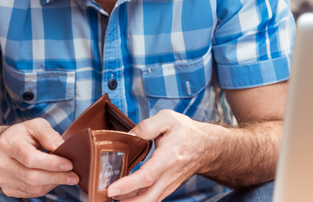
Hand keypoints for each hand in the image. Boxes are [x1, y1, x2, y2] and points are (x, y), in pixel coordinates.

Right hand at [0, 118, 78, 197]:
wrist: (5, 145)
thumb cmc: (23, 134)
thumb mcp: (36, 125)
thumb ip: (49, 134)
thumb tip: (62, 147)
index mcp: (7, 144)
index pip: (31, 158)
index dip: (52, 163)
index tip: (69, 164)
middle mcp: (0, 162)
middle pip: (32, 177)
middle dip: (56, 177)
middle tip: (74, 176)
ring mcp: (2, 178)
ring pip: (32, 188)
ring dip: (53, 184)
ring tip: (66, 177)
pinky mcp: (7, 189)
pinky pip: (30, 193)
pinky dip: (45, 188)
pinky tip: (53, 179)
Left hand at [107, 110, 223, 201]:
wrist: (206, 146)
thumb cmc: (186, 132)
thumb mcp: (167, 119)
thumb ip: (146, 126)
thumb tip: (128, 136)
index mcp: (169, 156)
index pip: (148, 176)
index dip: (128, 184)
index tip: (112, 189)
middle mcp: (170, 175)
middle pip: (148, 198)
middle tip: (107, 196)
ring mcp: (169, 184)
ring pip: (150, 201)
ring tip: (112, 195)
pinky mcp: (167, 188)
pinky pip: (152, 198)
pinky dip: (137, 200)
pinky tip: (124, 195)